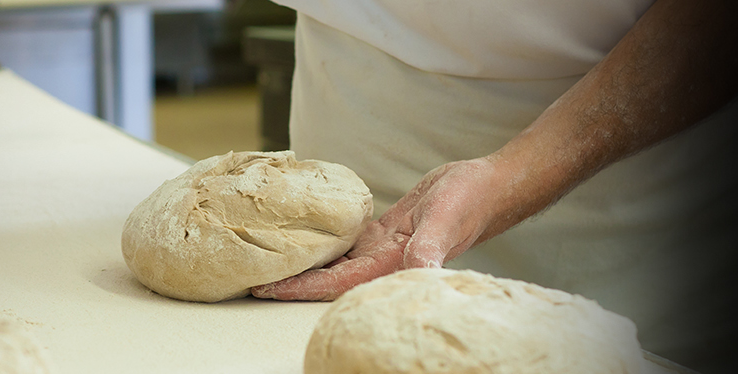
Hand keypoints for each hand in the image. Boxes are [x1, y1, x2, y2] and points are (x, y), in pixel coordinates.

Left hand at [251, 158, 521, 300]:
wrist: (488, 185)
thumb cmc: (470, 201)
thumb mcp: (445, 219)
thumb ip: (429, 247)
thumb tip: (417, 269)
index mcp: (391, 265)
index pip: (334, 283)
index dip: (299, 288)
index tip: (265, 289)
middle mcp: (381, 262)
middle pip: (325, 277)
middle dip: (289, 280)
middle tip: (249, 277)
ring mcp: (381, 247)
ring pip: (332, 260)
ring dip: (302, 261)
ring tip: (266, 258)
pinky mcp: (383, 231)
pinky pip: (344, 240)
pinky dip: (320, 239)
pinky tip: (299, 234)